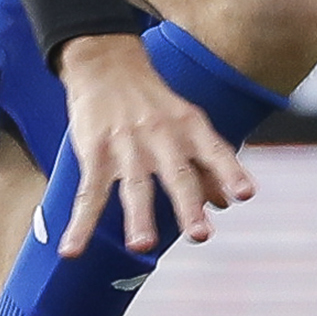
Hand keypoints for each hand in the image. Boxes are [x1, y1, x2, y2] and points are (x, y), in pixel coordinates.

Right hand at [54, 31, 257, 257]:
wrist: (108, 66)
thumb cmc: (154, 104)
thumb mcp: (187, 124)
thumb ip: (207, 165)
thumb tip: (225, 204)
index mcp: (190, 128)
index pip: (216, 151)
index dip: (231, 172)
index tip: (245, 194)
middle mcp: (162, 136)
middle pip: (178, 174)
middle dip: (189, 205)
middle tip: (200, 235)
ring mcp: (127, 145)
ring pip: (135, 186)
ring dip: (139, 217)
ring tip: (141, 246)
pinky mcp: (96, 153)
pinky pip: (88, 193)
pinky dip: (80, 224)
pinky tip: (71, 249)